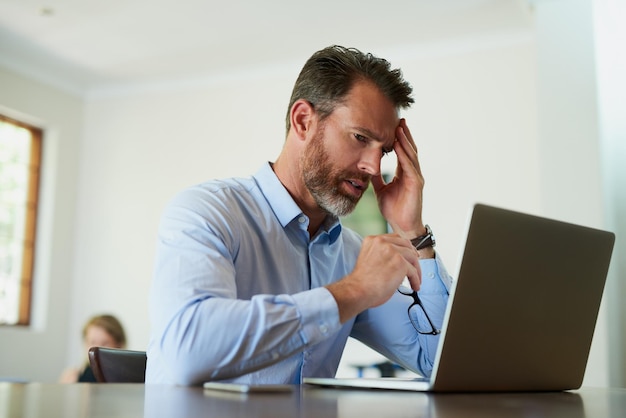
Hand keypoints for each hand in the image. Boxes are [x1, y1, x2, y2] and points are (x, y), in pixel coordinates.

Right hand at [326, 233, 420, 322]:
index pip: (395, 238)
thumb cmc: (361, 281)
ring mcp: (392, 251)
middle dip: (413, 256)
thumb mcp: (368, 258)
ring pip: (412, 257)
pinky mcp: (400, 263)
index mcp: (373, 240)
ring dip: (416, 270)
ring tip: (416, 280)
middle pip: (406, 244)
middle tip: (415, 266)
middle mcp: (383, 242)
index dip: (404, 247)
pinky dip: (416, 280)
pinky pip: (413, 271)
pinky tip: (414, 286)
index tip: (408, 254)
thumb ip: (381, 254)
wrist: (358, 290)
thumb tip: (397, 260)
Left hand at [370, 119, 425, 237]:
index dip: (399, 138)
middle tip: (399, 118)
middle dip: (404, 133)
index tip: (393, 124)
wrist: (401, 227)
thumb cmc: (394, 209)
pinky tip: (398, 145)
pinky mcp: (416, 185)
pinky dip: (404, 155)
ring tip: (399, 127)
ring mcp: (415, 178)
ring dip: (405, 140)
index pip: (402, 151)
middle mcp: (412, 173)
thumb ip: (377, 178)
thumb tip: (368, 168)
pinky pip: (409, 167)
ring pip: (411, 154)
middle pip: (409, 148)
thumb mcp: (381, 190)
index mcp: (404, 173)